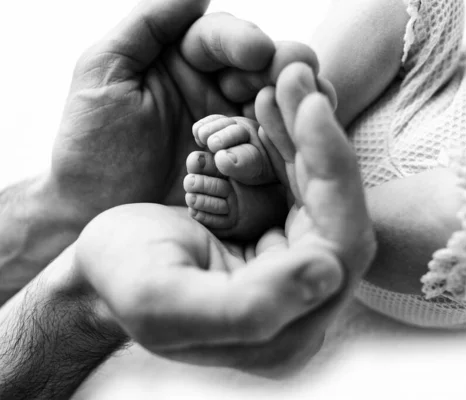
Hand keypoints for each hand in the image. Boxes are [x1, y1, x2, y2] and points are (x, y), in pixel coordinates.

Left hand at [49, 0, 318, 222]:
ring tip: (306, 107)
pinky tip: (294, 147)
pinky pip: (273, 156)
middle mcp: (213, 94)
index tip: (257, 52)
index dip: (241, 41)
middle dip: (283, 69)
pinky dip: (286, 148)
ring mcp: (232, 134)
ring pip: (276, 110)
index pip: (220, 39)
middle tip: (299, 72)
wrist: (90, 212)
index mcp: (182, 63)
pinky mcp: (242, 173)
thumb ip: (148, 25)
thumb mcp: (104, 72)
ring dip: (293, 106)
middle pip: (261, 71)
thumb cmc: (91, 145)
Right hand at [73, 78, 374, 372]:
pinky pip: (300, 184)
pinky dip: (289, 142)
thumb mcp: (164, 302)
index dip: (336, 173)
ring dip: (305, 134)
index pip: (340, 245)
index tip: (310, 107)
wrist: (101, 266)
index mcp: (284, 330)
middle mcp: (302, 301)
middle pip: (340, 212)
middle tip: (294, 79)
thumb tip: (328, 273)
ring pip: (323, 192)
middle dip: (320, 140)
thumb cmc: (121, 282)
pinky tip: (272, 108)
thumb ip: (248, 307)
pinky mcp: (280, 240)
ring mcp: (294, 268)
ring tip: (283, 83)